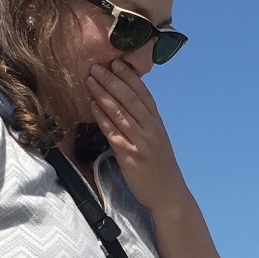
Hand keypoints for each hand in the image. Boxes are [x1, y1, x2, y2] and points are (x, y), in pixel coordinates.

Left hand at [86, 60, 189, 216]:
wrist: (168, 195)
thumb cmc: (159, 168)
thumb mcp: (155, 141)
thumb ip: (143, 123)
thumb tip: (124, 105)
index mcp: (157, 124)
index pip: (144, 94)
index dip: (129, 78)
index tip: (117, 63)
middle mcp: (151, 130)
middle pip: (130, 99)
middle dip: (112, 81)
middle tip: (97, 67)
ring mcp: (141, 143)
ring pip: (121, 113)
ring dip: (104, 94)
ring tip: (90, 80)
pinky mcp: (130, 156)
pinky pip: (113, 133)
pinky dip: (103, 118)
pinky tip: (93, 106)